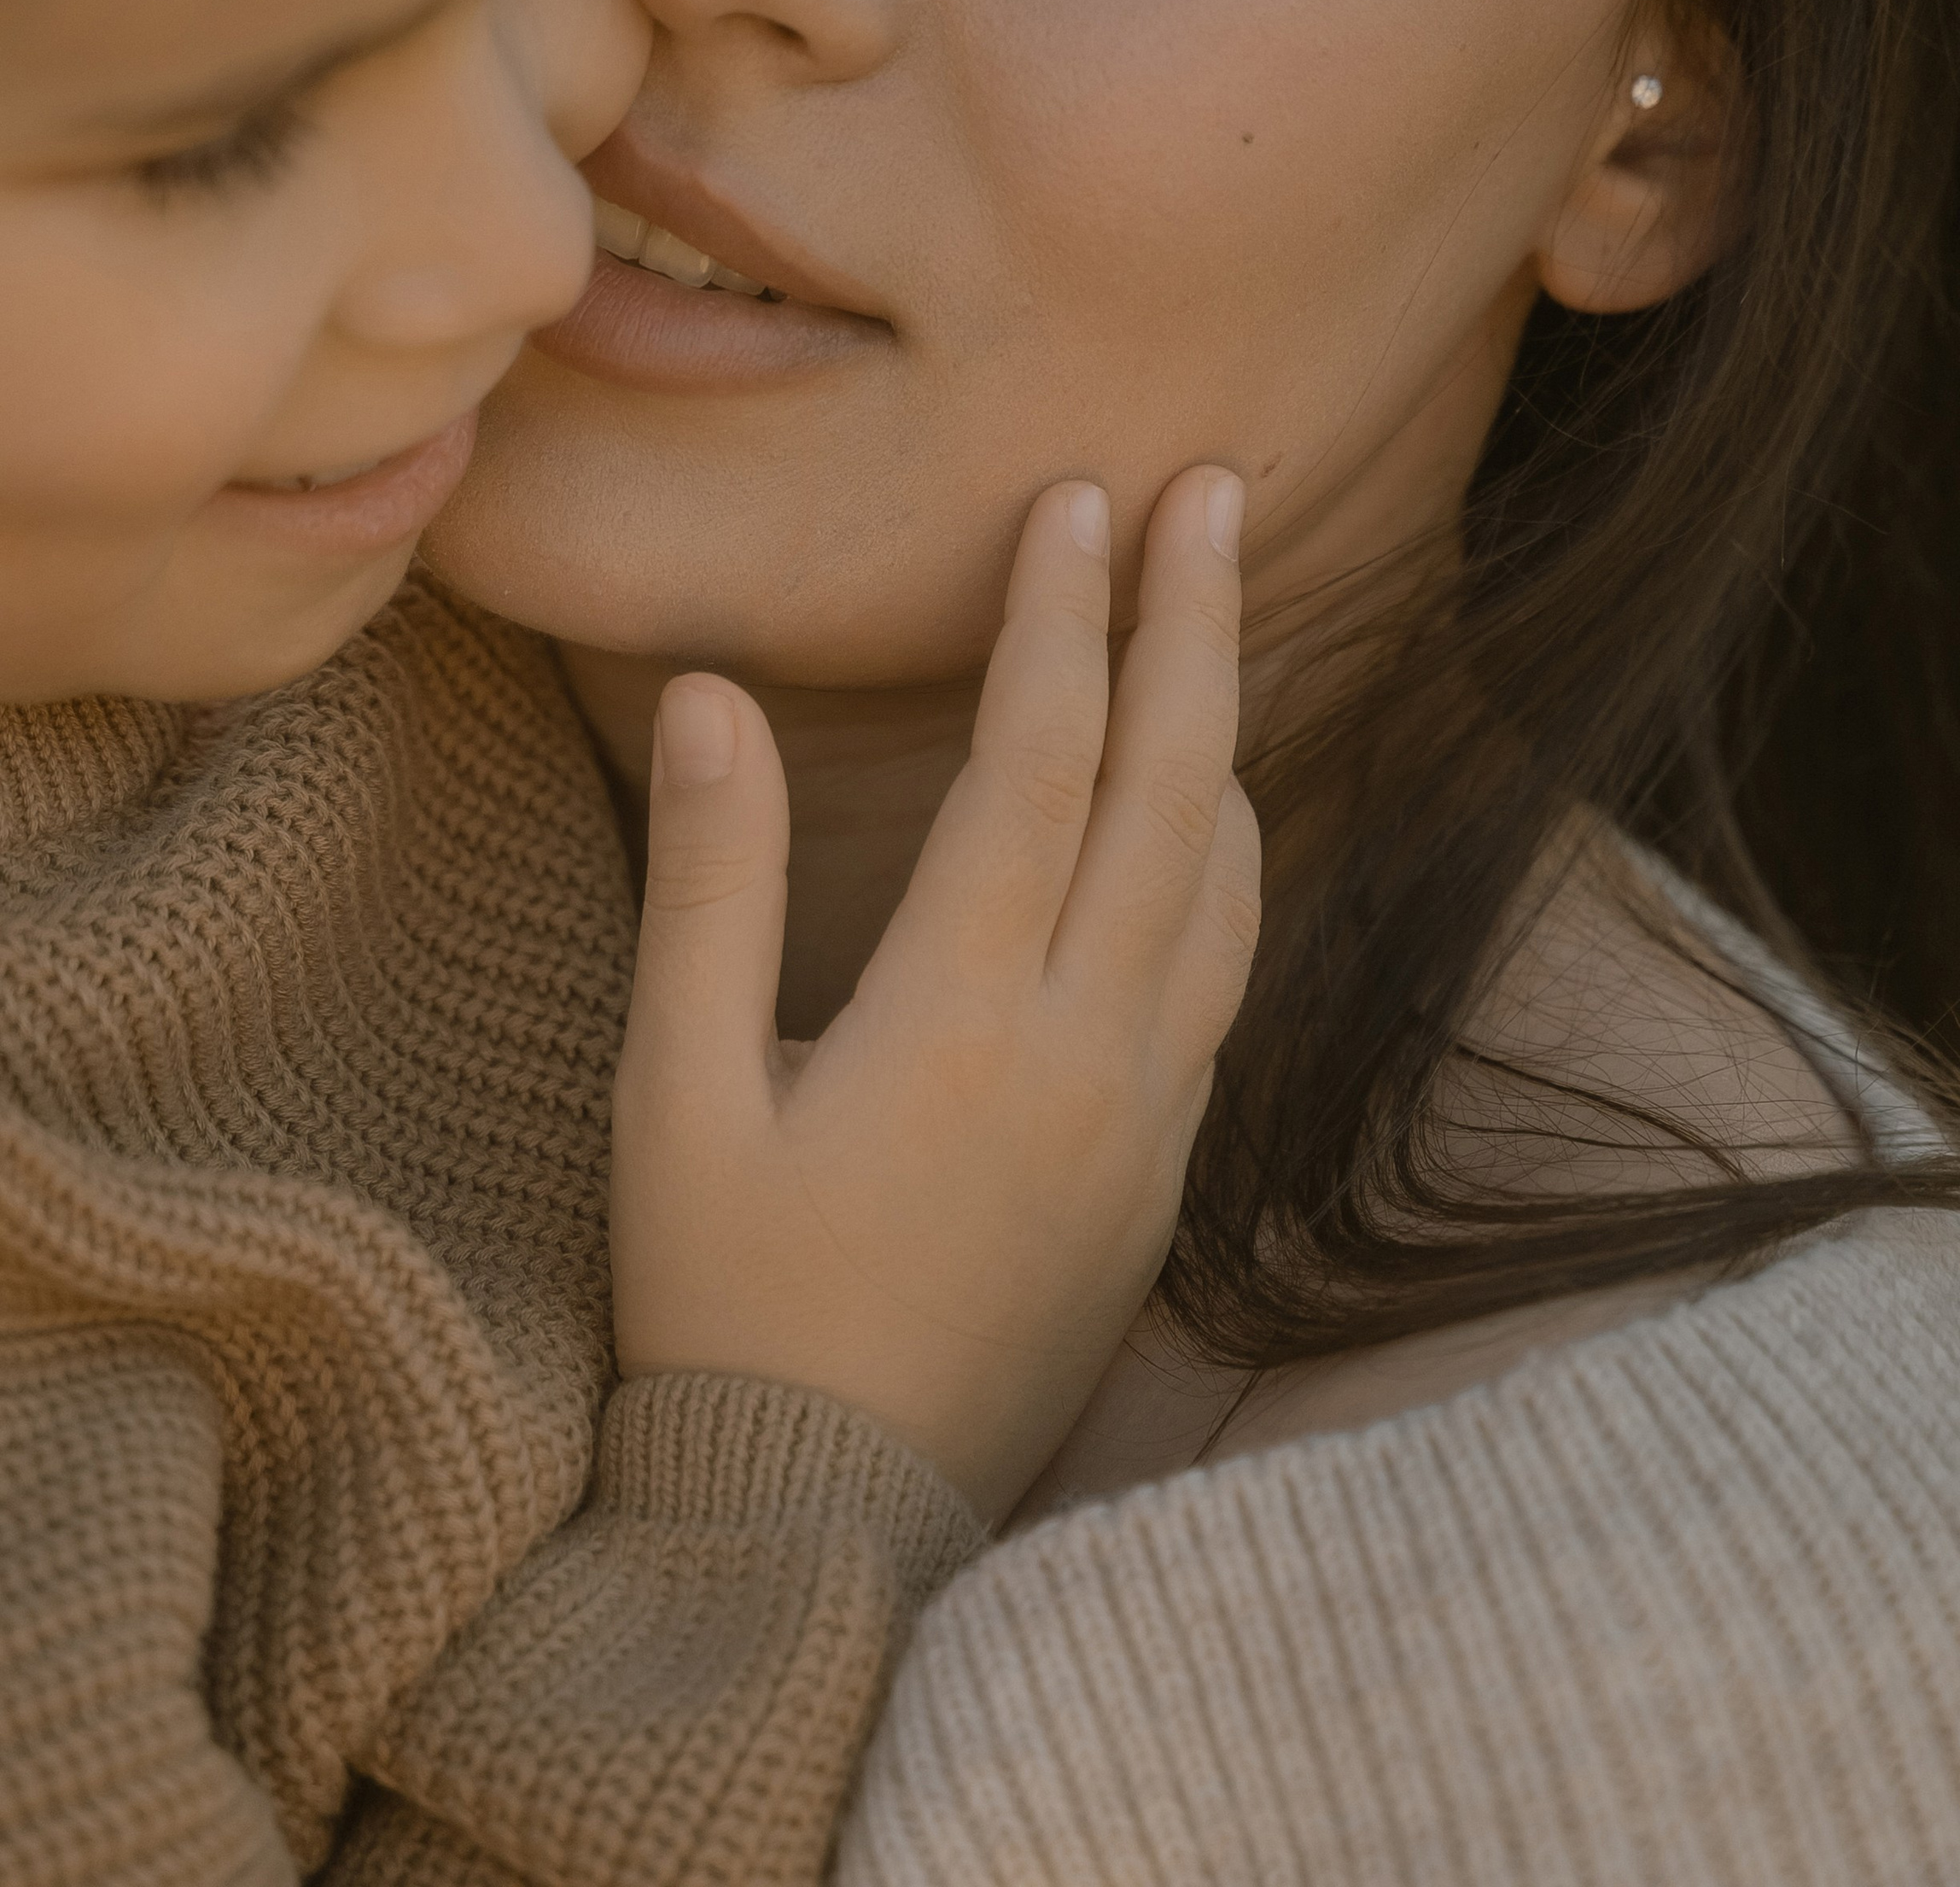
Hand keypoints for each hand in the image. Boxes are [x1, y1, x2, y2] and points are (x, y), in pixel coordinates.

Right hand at [609, 465, 1260, 1519]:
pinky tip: (1204, 822)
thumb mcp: (678, 1096)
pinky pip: (1224, 976)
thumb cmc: (723, 1305)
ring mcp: (1145, 1116)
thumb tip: (714, 695)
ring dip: (1226, 734)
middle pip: (1174, 784)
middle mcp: (1088, 1048)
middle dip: (1196, 620)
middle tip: (1219, 489)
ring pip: (1225, 878)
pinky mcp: (1161, 1177)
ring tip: (1219, 622)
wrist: (827, 1526)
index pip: (1041, 757)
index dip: (1061, 611)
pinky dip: (1225, 862)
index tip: (1079, 492)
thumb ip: (711, 886)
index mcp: (963, 1012)